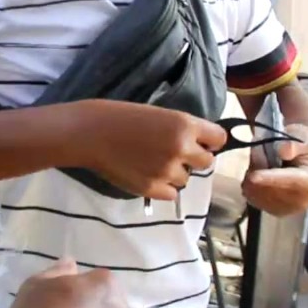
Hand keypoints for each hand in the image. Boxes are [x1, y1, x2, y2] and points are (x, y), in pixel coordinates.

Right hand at [79, 100, 227, 200]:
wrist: (88, 133)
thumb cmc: (118, 116)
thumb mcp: (157, 114)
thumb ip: (180, 129)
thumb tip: (196, 144)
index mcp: (184, 125)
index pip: (219, 138)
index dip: (209, 140)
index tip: (199, 141)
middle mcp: (182, 149)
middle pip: (207, 161)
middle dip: (193, 158)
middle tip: (173, 153)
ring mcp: (167, 171)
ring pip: (186, 179)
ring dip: (174, 173)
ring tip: (151, 163)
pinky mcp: (152, 189)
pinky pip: (171, 193)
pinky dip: (162, 187)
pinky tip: (145, 174)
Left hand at [242, 123, 307, 215]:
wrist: (298, 151)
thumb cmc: (299, 140)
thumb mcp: (300, 135)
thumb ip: (292, 143)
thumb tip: (284, 151)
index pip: (289, 183)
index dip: (270, 180)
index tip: (253, 176)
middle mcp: (303, 201)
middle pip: (270, 192)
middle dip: (257, 173)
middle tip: (257, 152)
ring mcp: (288, 209)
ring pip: (258, 196)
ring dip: (251, 178)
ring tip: (260, 162)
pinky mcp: (275, 211)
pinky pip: (252, 199)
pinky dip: (249, 186)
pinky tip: (257, 175)